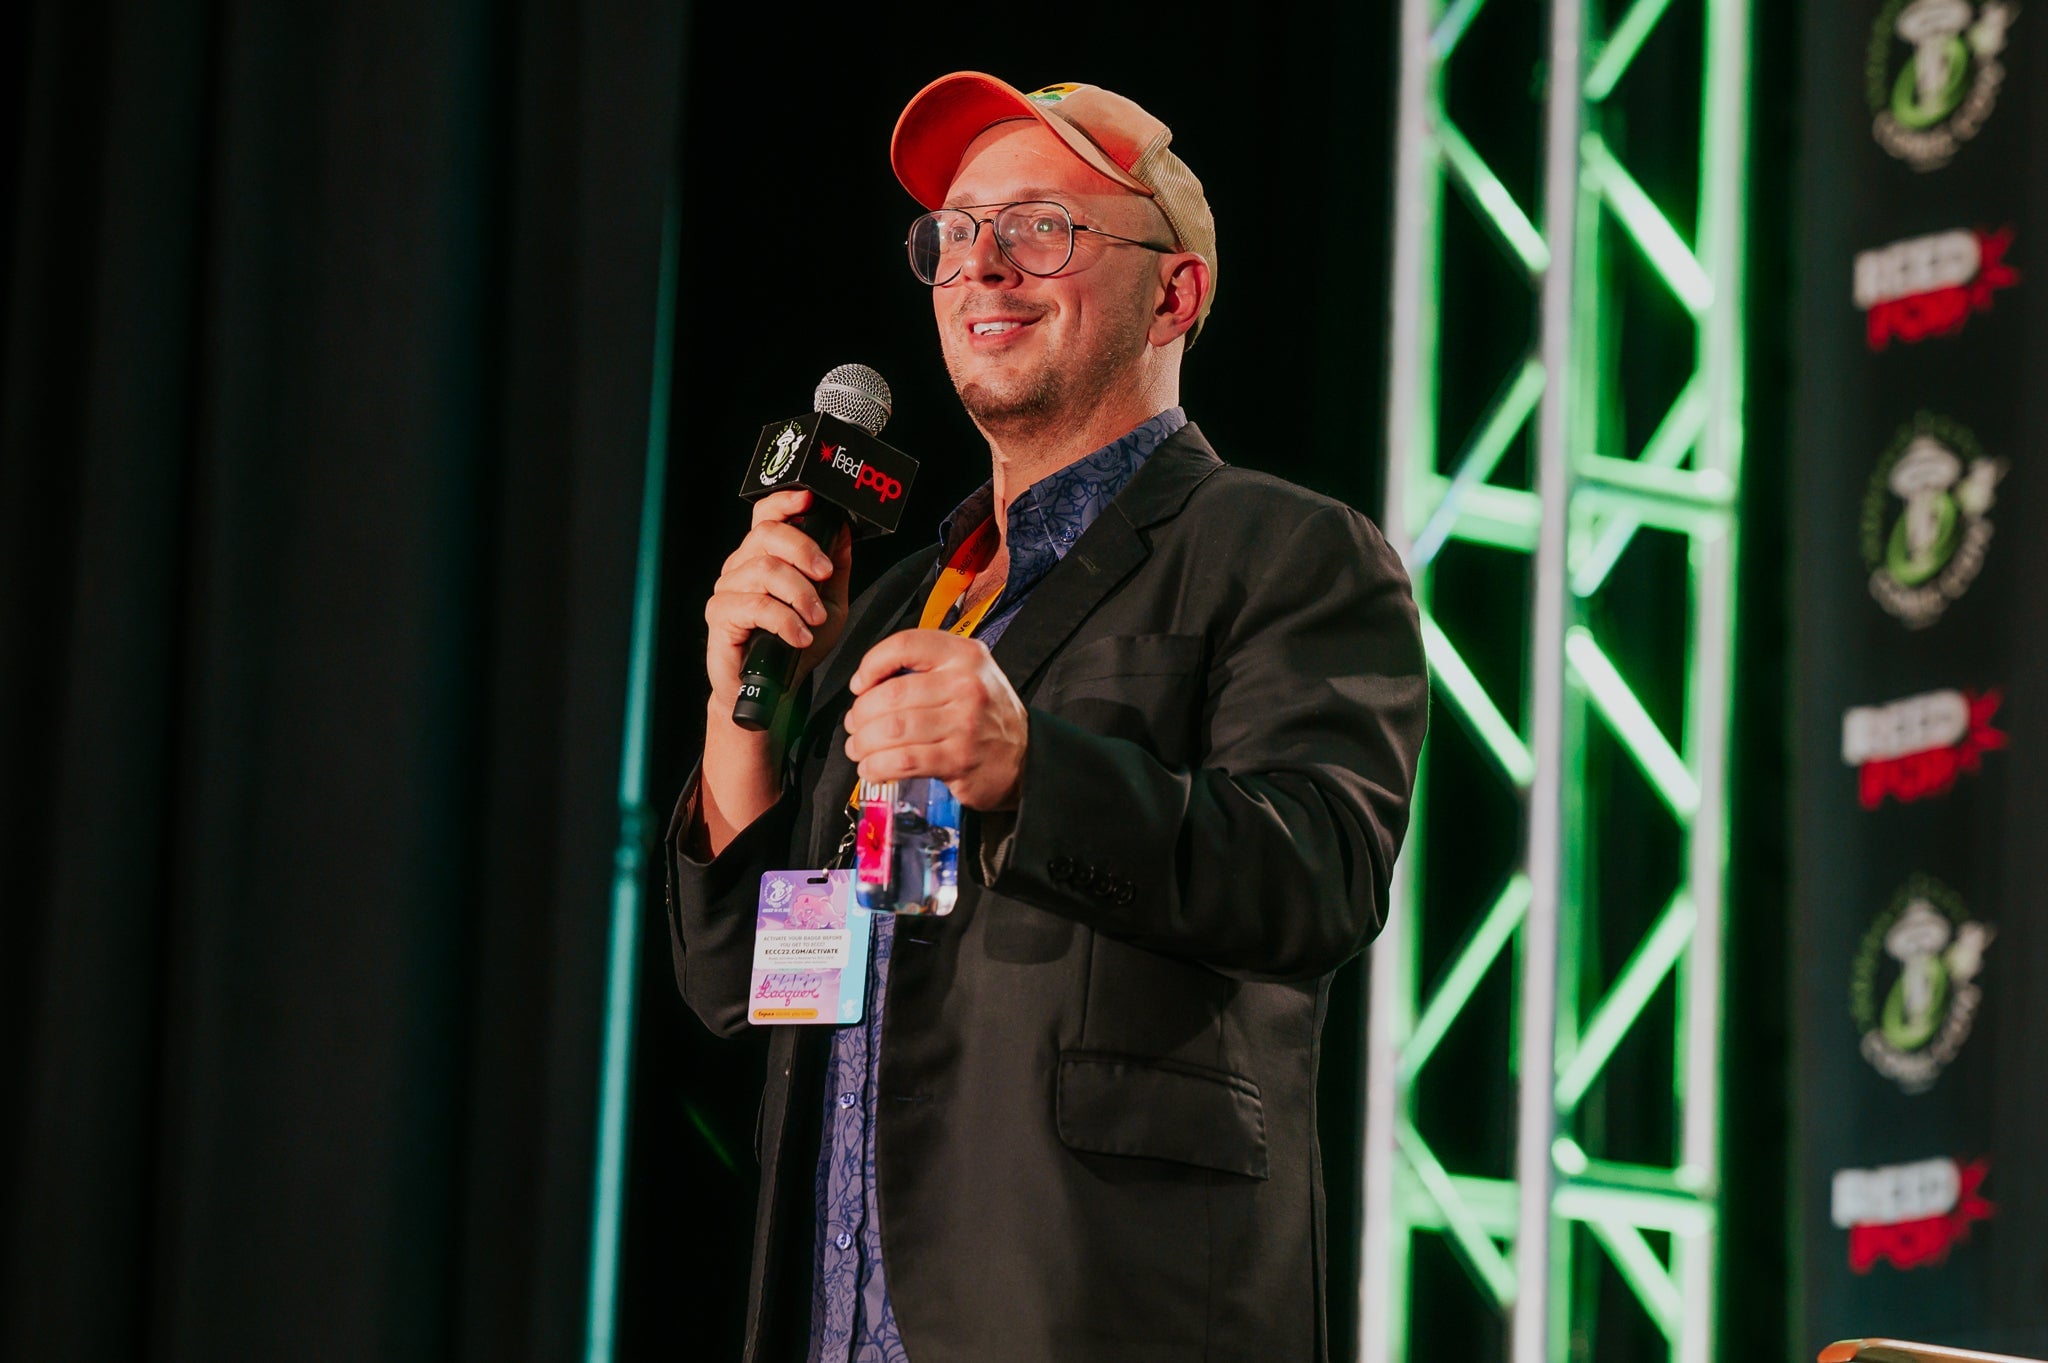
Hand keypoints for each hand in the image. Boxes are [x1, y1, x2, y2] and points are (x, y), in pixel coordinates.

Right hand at [704, 489, 851, 712]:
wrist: (773, 691)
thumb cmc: (797, 646)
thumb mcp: (830, 603)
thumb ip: (836, 569)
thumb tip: (843, 531)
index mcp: (764, 556)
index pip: (766, 515)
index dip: (784, 502)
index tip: (809, 501)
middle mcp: (741, 566)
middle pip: (767, 534)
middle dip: (803, 549)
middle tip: (825, 574)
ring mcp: (727, 589)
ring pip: (764, 570)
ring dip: (799, 593)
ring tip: (815, 618)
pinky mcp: (720, 616)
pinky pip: (755, 605)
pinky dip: (784, 620)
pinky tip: (800, 636)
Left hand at [843, 630, 1028, 810]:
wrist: (1027, 756)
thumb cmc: (987, 714)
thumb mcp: (969, 672)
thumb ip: (927, 668)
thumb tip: (868, 684)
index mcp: (964, 655)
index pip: (905, 645)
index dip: (871, 663)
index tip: (860, 684)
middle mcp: (966, 685)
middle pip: (891, 694)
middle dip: (861, 714)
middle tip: (855, 726)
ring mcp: (964, 724)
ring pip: (892, 729)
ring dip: (863, 743)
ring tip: (859, 748)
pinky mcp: (959, 760)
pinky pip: (903, 761)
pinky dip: (878, 766)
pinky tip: (872, 768)